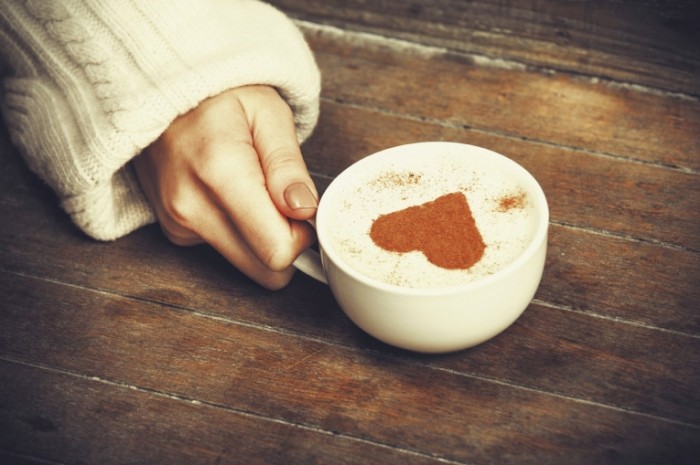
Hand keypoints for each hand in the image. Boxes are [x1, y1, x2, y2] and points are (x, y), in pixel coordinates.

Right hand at [133, 85, 317, 289]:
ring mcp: (178, 223)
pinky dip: (239, 232)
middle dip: (286, 244)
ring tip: (255, 190)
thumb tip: (303, 211)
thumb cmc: (221, 95)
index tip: (304, 210)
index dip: (303, 239)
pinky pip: (225, 251)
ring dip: (262, 238)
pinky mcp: (174, 232)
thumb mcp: (268, 113)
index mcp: (221, 172)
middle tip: (285, 202)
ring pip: (246, 265)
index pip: (276, 250)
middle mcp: (192, 207)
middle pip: (263, 271)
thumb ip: (287, 165)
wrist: (161, 90)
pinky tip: (231, 195)